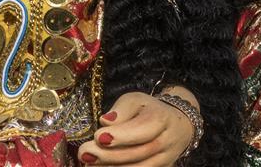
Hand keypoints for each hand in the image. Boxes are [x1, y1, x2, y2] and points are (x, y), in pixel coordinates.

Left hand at [77, 91, 195, 165]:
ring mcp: (165, 160)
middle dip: (109, 155)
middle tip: (84, 152)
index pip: (144, 128)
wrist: (175, 125)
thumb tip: (105, 122)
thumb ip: (120, 110)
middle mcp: (166, 142)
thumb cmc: (148, 110)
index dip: (121, 135)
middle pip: (139, 153)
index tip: (98, 136)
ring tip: (88, 164)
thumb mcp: (136, 101)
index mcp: (162, 118)